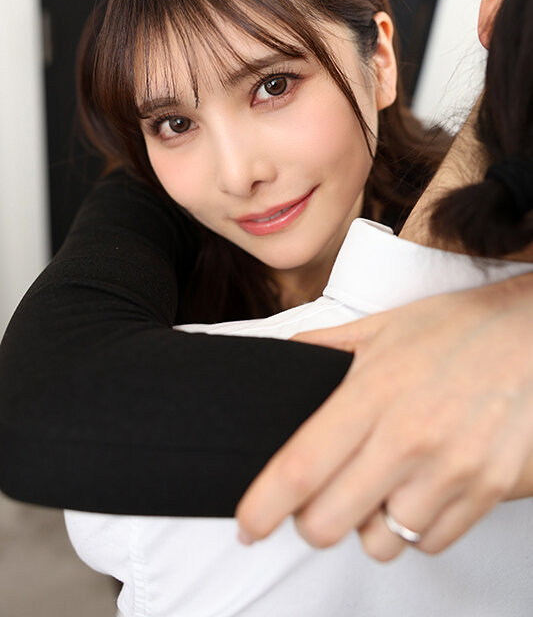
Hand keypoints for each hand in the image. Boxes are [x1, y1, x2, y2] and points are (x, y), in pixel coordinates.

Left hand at [236, 274, 532, 560]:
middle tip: (316, 501)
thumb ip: (324, 346)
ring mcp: (452, 470)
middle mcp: (409, 439)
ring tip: (377, 488)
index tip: (247, 522)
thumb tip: (284, 358)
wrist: (529, 333)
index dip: (263, 505)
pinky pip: (430, 543)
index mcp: (373, 394)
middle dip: (311, 521)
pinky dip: (414, 527)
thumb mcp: (381, 327)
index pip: (301, 467)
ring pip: (380, 543)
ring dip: (367, 524)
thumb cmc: (456, 328)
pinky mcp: (487, 491)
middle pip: (330, 523)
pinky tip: (416, 490)